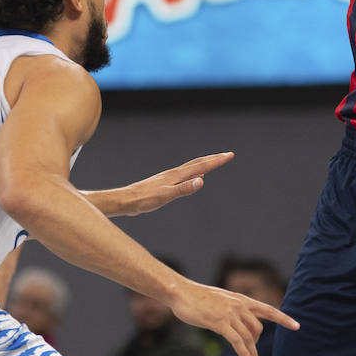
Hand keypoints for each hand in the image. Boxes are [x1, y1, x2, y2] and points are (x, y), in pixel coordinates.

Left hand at [109, 152, 233, 216]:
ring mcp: (169, 177)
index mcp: (177, 175)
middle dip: (213, 159)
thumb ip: (184, 189)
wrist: (125, 200)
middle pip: (198, 163)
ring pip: (191, 167)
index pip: (201, 166)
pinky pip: (184, 174)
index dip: (216, 161)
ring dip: (205, 163)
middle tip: (227, 155)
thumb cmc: (144, 200)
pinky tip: (195, 176)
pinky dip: (194, 172)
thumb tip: (202, 180)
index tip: (230, 155)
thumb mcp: (166, 196)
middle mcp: (174, 173)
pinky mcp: (164, 182)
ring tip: (214, 162)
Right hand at [170, 282, 298, 355]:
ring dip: (252, 354)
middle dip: (256, 343)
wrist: (180, 292)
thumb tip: (238, 322)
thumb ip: (232, 310)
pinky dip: (245, 354)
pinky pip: (238, 342)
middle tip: (252, 355)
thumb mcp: (220, 300)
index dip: (283, 318)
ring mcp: (230, 313)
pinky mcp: (220, 323)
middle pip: (258, 328)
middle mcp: (239, 305)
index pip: (268, 309)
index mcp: (241, 299)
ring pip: (249, 337)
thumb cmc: (197, 297)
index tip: (297, 326)